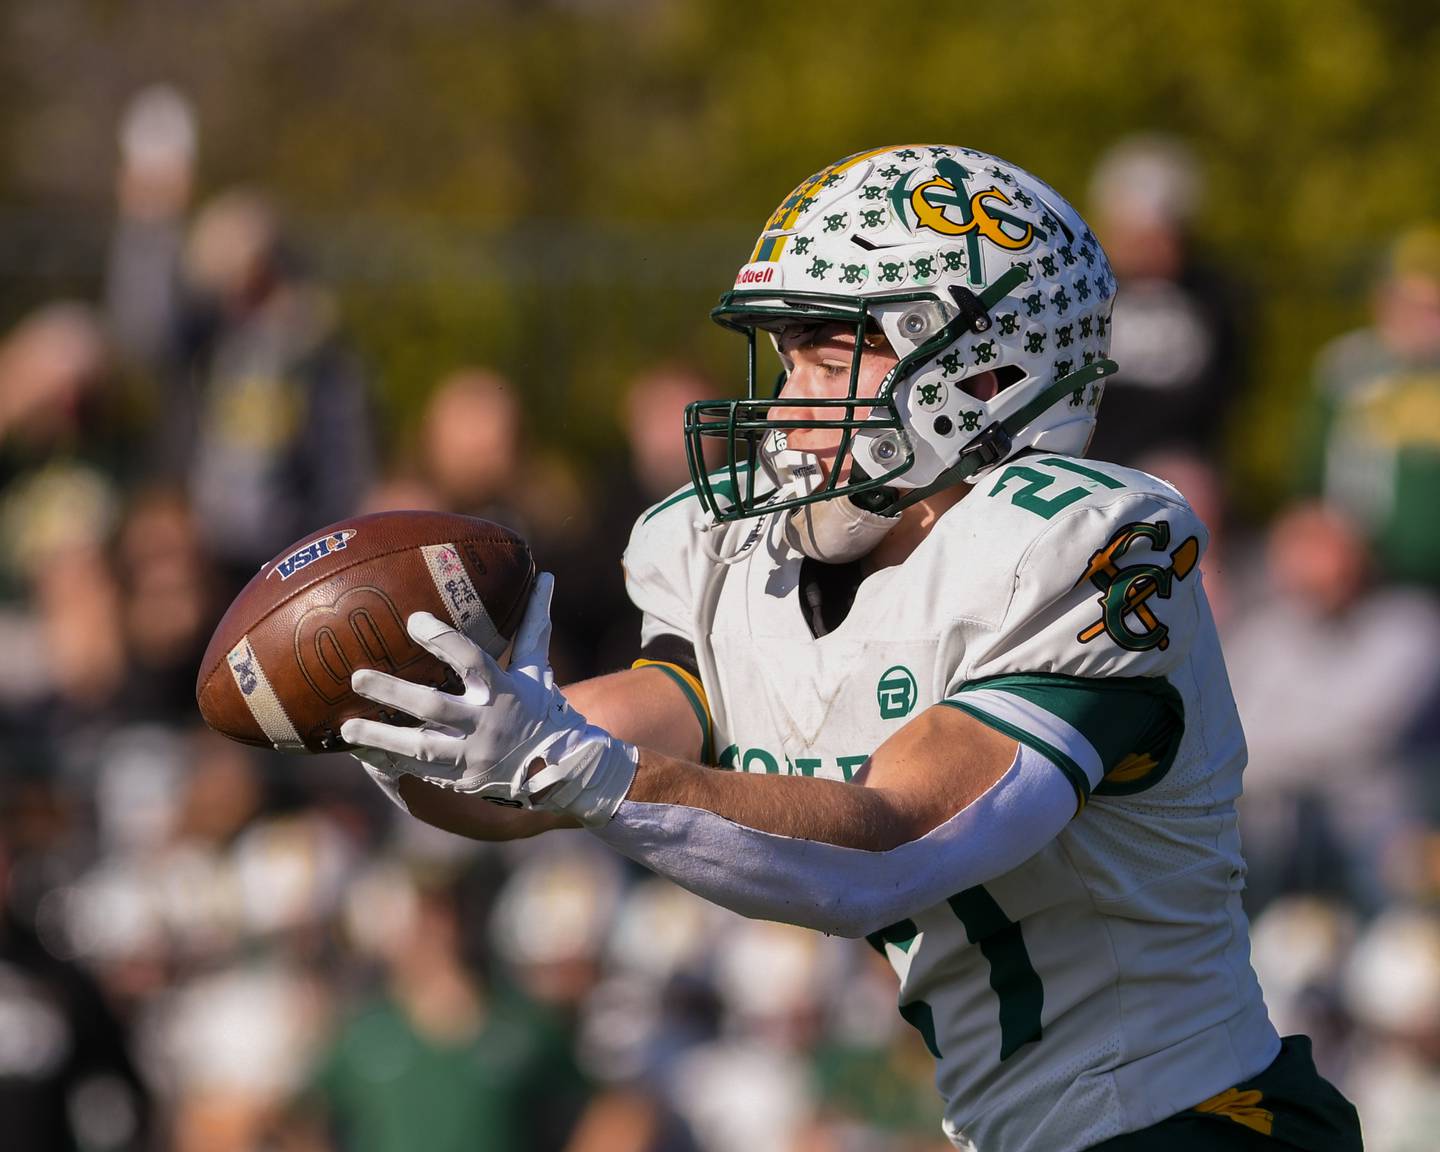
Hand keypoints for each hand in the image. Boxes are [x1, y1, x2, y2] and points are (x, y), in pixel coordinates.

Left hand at [340, 573, 637, 826]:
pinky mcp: (461, 778)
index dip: (442, 640)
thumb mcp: (537, 667)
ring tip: (345, 727)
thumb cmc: (542, 707)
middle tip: (356, 677)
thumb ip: (534, 624)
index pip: (471, 661)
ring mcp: (471, 755)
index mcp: (502, 690)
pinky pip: (418, 771)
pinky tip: (359, 751)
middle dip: (393, 692)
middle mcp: (485, 723)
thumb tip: (545, 575)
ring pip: (420, 747)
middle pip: (434, 707)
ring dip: (381, 736)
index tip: (413, 620)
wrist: (560, 769)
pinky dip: (388, 760)